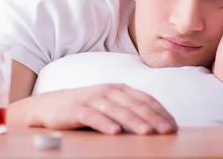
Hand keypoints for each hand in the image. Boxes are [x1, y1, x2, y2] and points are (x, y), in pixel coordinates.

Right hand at [27, 84, 177, 134]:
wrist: (48, 106)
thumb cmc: (84, 108)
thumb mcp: (109, 106)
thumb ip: (128, 111)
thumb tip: (155, 125)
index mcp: (119, 89)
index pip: (144, 99)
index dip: (160, 112)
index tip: (173, 126)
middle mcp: (107, 91)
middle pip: (134, 105)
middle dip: (153, 118)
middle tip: (167, 131)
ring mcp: (91, 99)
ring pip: (116, 110)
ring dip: (133, 121)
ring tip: (147, 133)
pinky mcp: (76, 109)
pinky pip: (92, 117)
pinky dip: (104, 124)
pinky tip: (115, 132)